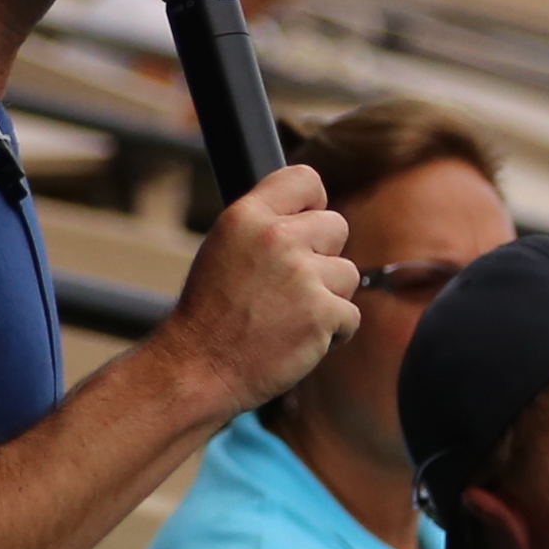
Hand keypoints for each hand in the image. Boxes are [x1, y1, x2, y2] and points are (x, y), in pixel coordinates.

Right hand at [163, 164, 356, 411]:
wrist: (197, 368)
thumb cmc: (211, 313)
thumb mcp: (225, 249)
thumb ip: (267, 227)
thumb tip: (315, 213)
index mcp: (245, 216)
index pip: (305, 179)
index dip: (312, 203)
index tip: (305, 224)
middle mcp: (275, 238)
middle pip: (337, 226)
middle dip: (322, 256)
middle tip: (287, 286)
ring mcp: (302, 275)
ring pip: (347, 273)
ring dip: (327, 297)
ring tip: (286, 316)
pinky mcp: (322, 312)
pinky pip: (351, 315)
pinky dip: (333, 332)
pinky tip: (297, 339)